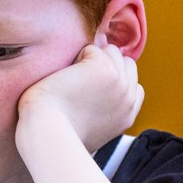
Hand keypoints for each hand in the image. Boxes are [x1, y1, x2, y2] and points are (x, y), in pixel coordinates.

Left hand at [17, 42, 142, 151]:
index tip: (92, 87)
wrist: (48, 133)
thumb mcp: (89, 129)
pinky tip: (65, 78)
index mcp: (127, 116)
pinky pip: (92, 49)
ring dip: (90, 58)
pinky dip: (76, 58)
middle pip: (126, 63)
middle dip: (105, 64)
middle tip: (79, 82)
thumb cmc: (56, 133)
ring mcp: (120, 83)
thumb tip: (95, 95)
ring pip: (111, 51)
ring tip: (71, 79)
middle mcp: (128, 99)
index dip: (115, 79)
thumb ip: (101, 114)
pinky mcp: (105, 68)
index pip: (134, 86)